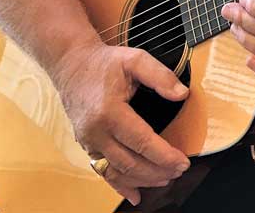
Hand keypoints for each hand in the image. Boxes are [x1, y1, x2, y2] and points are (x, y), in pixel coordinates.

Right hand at [51, 42, 190, 205]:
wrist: (71, 64)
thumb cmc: (104, 62)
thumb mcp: (135, 59)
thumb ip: (161, 76)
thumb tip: (182, 95)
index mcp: (109, 112)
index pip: (142, 142)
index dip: (164, 155)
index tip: (183, 161)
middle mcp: (95, 131)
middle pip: (130, 162)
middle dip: (157, 170)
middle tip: (179, 171)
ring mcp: (88, 141)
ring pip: (116, 171)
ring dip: (142, 180)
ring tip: (164, 179)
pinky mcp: (85, 145)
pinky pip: (102, 171)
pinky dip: (119, 185)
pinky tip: (134, 195)